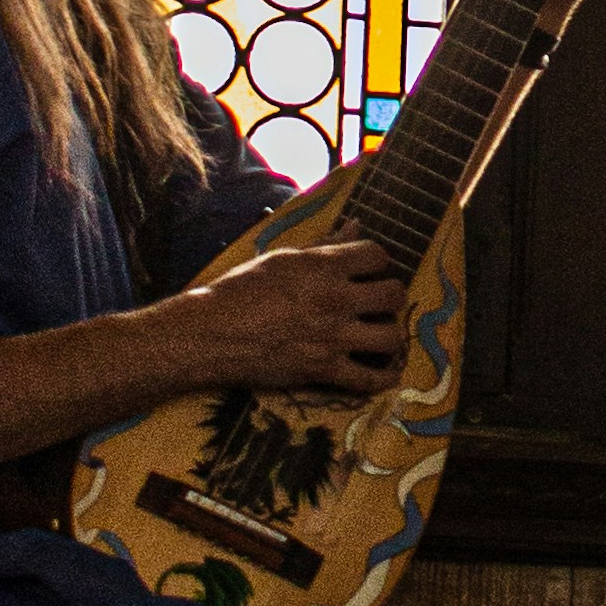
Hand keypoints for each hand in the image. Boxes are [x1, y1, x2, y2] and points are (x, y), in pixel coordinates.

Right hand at [173, 230, 414, 399]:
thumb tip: (356, 226)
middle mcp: (336, 299)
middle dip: (390, 296)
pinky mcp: (324, 370)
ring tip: (380, 333)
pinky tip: (387, 374)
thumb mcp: (283, 258)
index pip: (378, 254)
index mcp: (325, 266)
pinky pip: (369, 380)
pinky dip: (383, 379)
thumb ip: (325, 245)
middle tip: (378, 302)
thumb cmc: (241, 289)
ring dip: (390, 334)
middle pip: (393, 295)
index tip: (369, 269)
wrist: (212, 333)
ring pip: (391, 337)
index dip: (377, 260)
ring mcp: (333, 337)